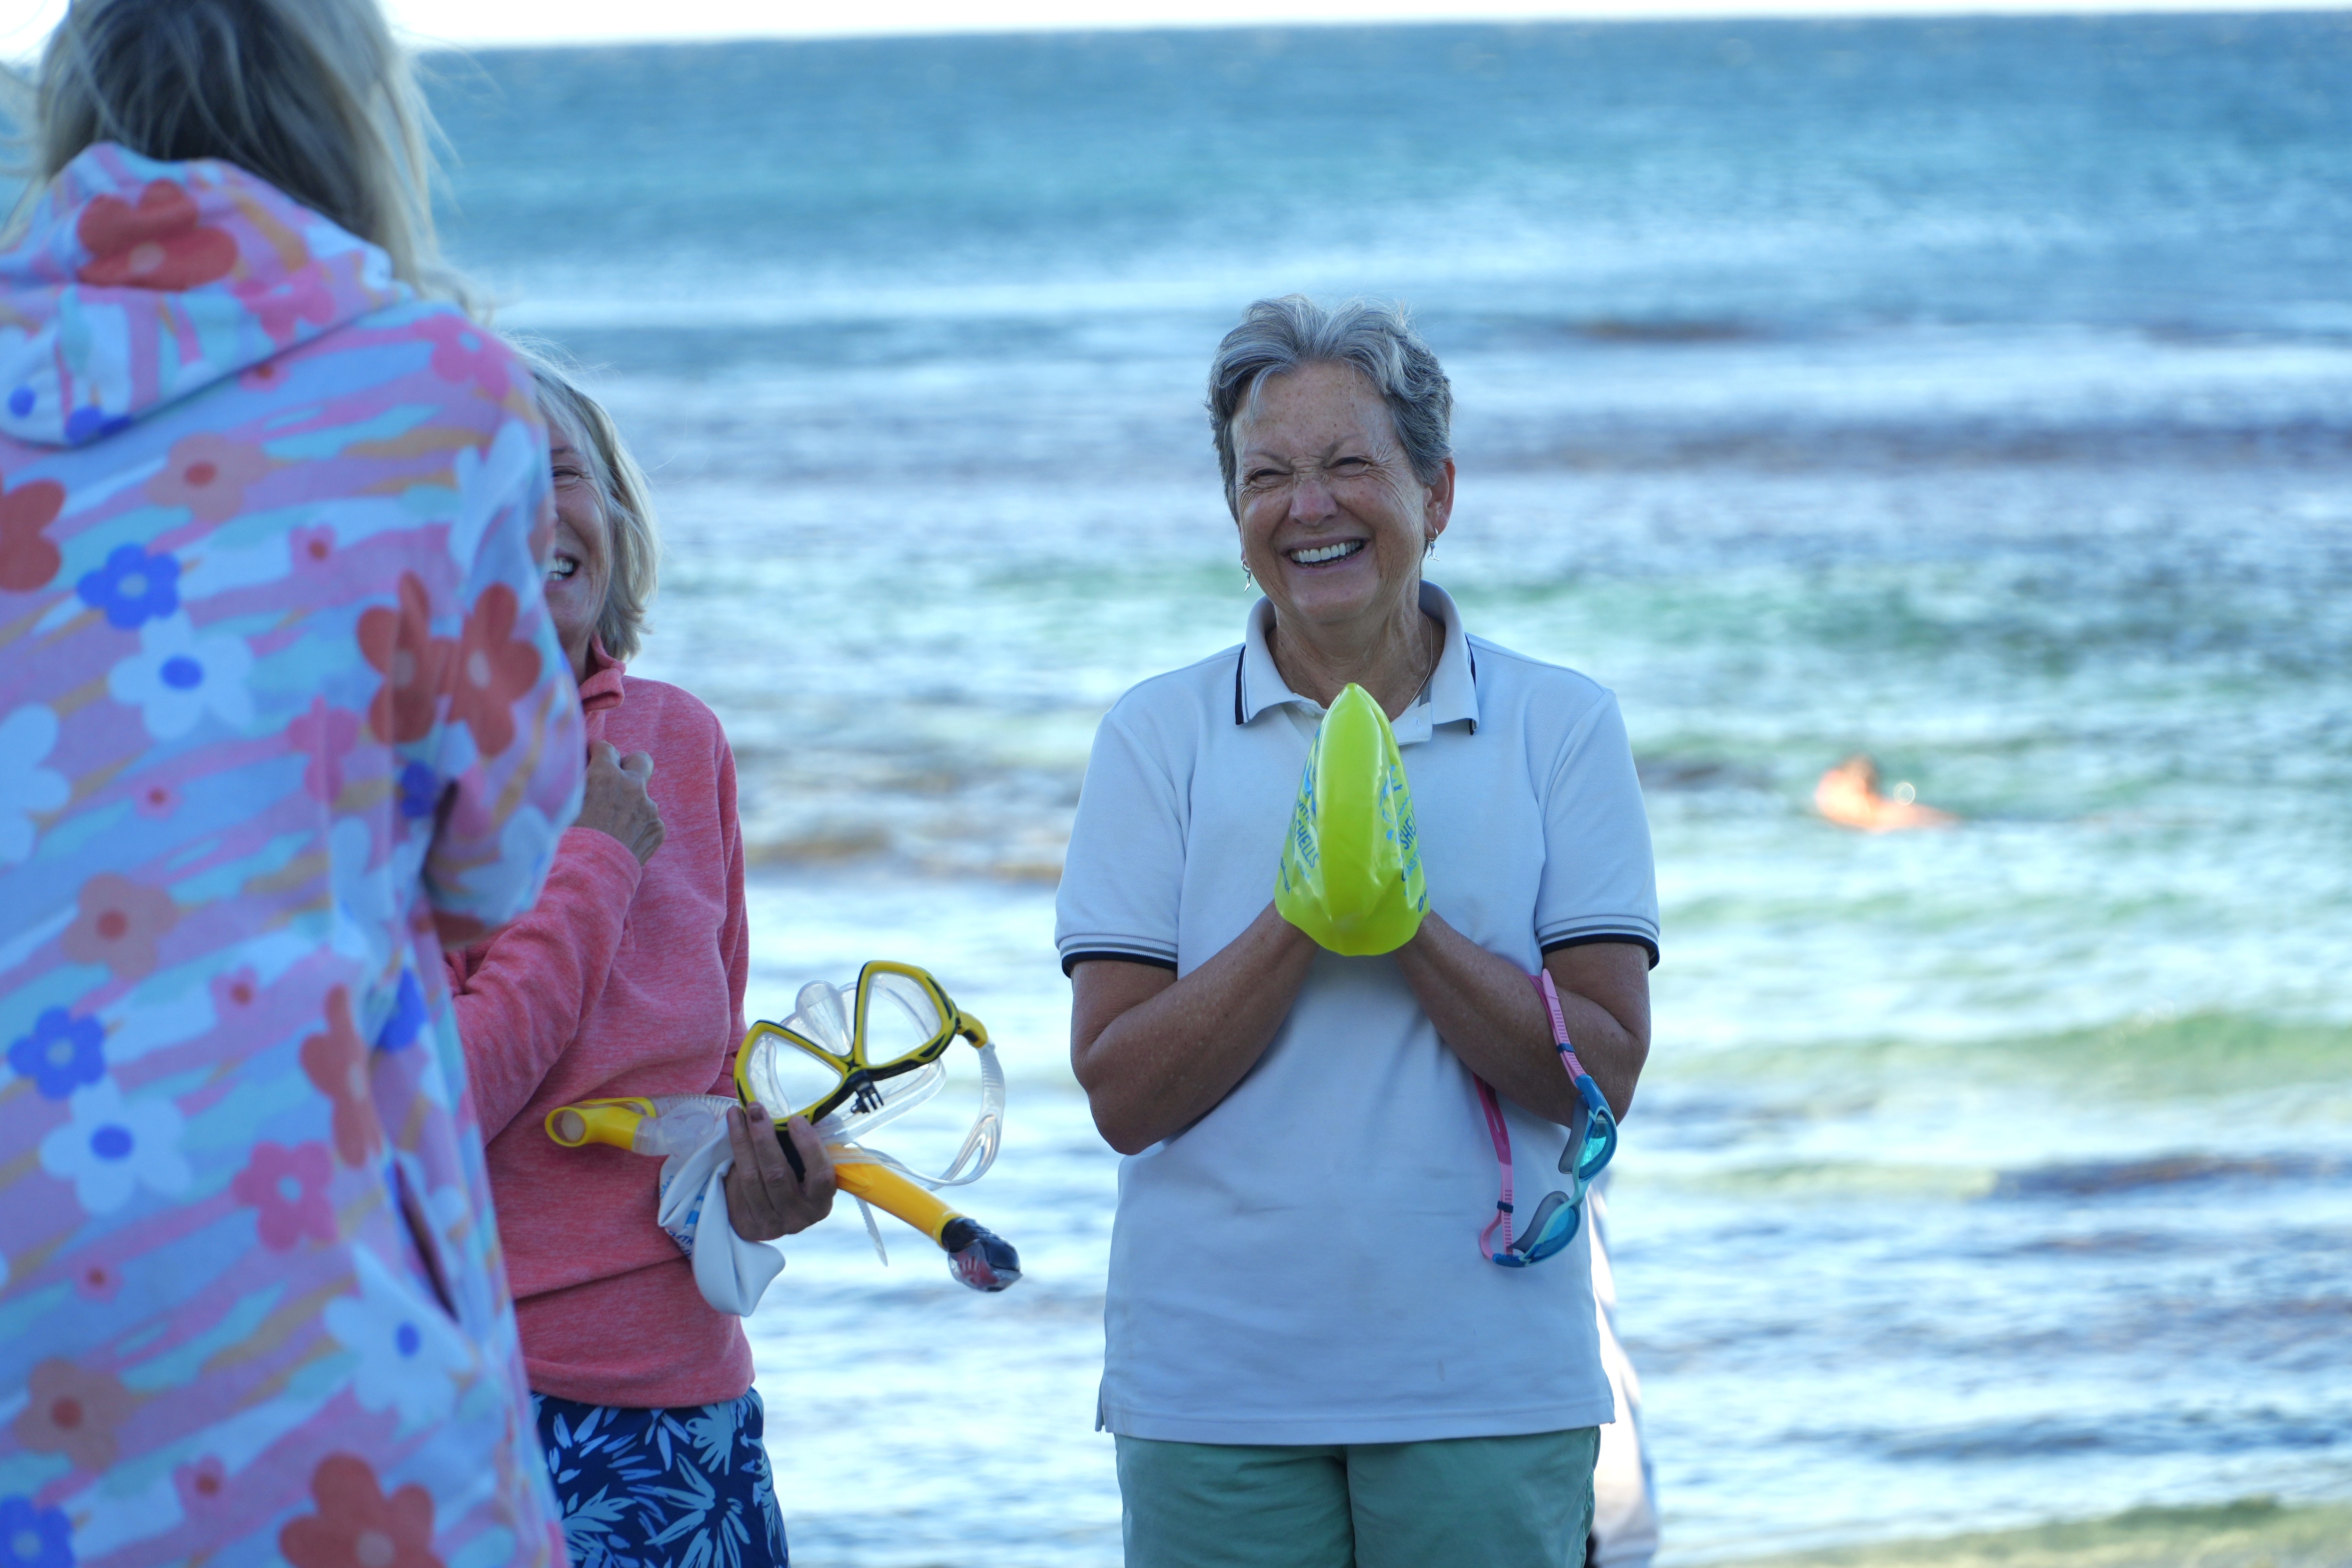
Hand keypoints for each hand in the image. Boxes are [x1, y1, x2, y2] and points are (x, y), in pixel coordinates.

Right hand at [575, 742, 663, 863]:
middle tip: (614, 778)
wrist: (590, 876)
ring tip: (610, 824)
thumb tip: (581, 769)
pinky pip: (648, 819)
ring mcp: (649, 808)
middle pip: (641, 759)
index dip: (597, 752)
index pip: (606, 748)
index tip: (591, 758)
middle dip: (627, 765)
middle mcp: (632, 787)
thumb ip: (579, 781)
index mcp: (605, 775)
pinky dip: (637, 825)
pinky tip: (620, 839)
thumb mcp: (565, 801)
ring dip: (630, 803)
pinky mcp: (657, 828)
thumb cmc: (568, 839)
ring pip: (642, 796)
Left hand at [723, 1107, 834, 1240]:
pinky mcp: (748, 1223)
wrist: (776, 1215)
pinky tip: (733, 1133)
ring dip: (742, 1141)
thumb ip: (814, 1144)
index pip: (820, 1175)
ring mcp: (771, 1223)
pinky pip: (737, 1185)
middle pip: (777, 1175)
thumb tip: (807, 1116)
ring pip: (752, 1178)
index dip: (808, 1146)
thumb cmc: (799, 1181)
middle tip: (755, 1109)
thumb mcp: (812, 1167)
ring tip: (737, 1115)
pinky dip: (735, 1156)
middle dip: (764, 1138)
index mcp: (821, 1202)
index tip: (795, 1119)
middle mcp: (798, 1216)